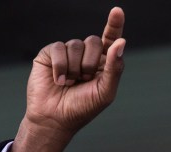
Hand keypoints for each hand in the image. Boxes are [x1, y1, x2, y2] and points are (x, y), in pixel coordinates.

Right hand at [11, 7, 126, 151]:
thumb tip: (121, 42)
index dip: (115, 24)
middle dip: (90, 63)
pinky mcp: (50, 54)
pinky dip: (60, 65)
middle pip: (93, 41)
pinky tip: (58, 80)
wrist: (54, 119)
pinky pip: (58, 48)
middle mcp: (85, 56)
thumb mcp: (105, 91)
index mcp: (102, 63)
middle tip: (84, 80)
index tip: (117, 11)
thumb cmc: (82, 108)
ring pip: (76, 44)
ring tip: (69, 83)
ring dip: (74, 68)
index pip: (110, 39)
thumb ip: (114, 68)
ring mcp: (67, 53)